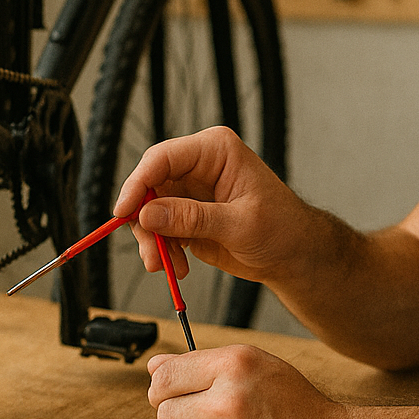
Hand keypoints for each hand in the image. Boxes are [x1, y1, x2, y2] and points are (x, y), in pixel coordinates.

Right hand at [115, 126, 317, 285]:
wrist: (295, 254)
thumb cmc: (282, 228)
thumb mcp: (240, 224)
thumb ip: (193, 218)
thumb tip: (149, 213)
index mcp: (215, 151)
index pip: (162, 158)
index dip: (138, 183)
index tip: (123, 211)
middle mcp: (198, 166)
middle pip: (149, 185)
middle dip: (144, 221)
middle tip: (151, 253)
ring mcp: (190, 191)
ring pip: (149, 211)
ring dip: (153, 241)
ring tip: (170, 267)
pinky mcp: (186, 215)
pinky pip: (159, 229)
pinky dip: (162, 250)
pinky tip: (178, 267)